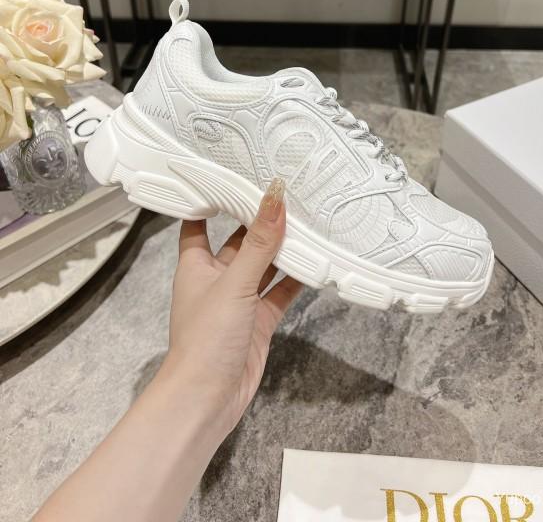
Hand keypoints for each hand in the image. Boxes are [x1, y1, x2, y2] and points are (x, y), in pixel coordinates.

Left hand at [162, 178, 301, 433]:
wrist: (208, 398)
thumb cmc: (206, 336)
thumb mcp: (234, 281)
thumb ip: (259, 242)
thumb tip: (275, 196)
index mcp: (195, 265)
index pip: (199, 222)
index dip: (212, 200)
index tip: (233, 174)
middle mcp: (216, 279)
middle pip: (240, 242)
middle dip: (261, 222)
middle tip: (288, 192)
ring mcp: (239, 301)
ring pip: (264, 266)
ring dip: (283, 249)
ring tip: (309, 220)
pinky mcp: (259, 321)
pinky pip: (280, 292)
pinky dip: (296, 279)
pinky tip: (317, 261)